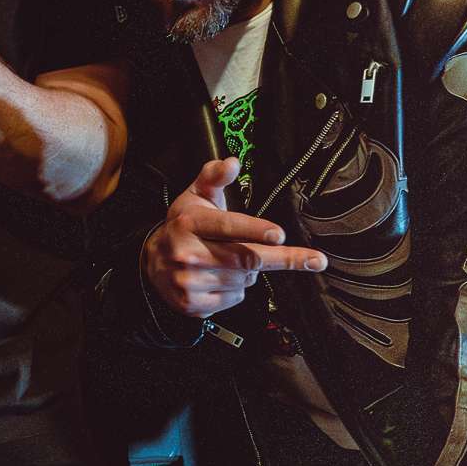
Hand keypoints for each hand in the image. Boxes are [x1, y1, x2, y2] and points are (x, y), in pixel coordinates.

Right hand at [142, 157, 325, 316]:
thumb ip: (215, 177)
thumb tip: (232, 163)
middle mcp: (188, 252)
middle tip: (313, 259)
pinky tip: (222, 278)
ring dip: (250, 272)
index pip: (227, 226)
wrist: (152, 261)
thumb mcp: (195, 196)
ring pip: (244, 280)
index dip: (255, 230)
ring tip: (233, 260)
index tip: (279, 235)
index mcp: (190, 223)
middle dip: (283, 258)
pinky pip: (234, 298)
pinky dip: (237, 289)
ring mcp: (189, 281)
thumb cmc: (183, 226)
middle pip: (247, 258)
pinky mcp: (193, 303)